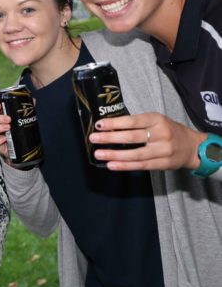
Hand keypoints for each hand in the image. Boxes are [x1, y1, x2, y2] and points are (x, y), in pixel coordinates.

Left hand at [90, 112, 204, 170]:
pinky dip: (125, 166)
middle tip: (93, 138)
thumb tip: (109, 127)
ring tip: (99, 154)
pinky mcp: (164, 164)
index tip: (99, 125)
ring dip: (114, 155)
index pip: (133, 121)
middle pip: (132, 137)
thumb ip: (137, 124)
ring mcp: (163, 150)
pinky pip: (141, 166)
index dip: (115, 123)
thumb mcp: (156, 121)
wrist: (193, 147)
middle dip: (110, 138)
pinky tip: (111, 165)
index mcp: (157, 119)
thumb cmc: (168, 131)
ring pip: (135, 154)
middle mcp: (161, 134)